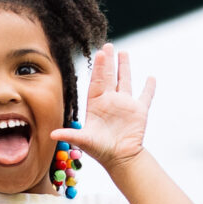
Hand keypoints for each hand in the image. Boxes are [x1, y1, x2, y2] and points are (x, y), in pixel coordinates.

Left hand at [51, 47, 150, 166]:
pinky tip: (151, 78)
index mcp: (96, 104)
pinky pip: (145, 96)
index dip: (98, 68)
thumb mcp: (84, 140)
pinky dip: (149, 88)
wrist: (120, 158)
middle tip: (107, 45)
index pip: (97, 81)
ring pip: (125, 81)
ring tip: (123, 52)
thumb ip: (70, 135)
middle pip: (109, 76)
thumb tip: (51, 135)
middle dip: (108, 61)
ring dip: (124, 67)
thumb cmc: (100, 150)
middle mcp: (110, 101)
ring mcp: (125, 105)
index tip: (99, 54)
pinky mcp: (139, 111)